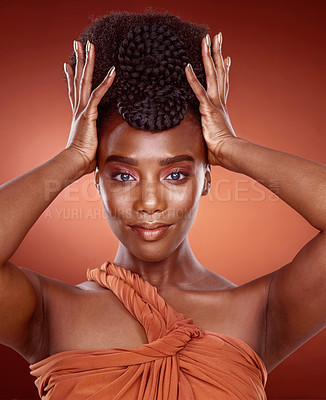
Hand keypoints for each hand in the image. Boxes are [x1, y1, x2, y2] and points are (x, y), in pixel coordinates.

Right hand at [64, 40, 115, 174]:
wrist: (75, 162)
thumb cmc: (84, 158)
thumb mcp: (93, 144)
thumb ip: (98, 140)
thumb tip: (105, 148)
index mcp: (79, 115)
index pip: (74, 91)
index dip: (71, 77)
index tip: (68, 65)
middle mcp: (79, 109)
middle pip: (78, 79)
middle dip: (78, 60)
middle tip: (77, 44)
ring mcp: (83, 110)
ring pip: (85, 80)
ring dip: (88, 62)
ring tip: (90, 45)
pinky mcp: (88, 114)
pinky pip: (98, 94)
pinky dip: (106, 82)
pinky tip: (113, 71)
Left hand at [185, 33, 236, 165]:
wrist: (229, 153)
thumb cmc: (222, 151)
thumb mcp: (214, 139)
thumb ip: (209, 137)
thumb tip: (207, 147)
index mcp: (221, 108)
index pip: (223, 84)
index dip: (225, 70)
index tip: (227, 58)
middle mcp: (219, 102)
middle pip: (219, 72)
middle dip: (217, 53)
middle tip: (217, 37)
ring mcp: (215, 104)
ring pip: (212, 74)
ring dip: (208, 56)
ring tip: (206, 39)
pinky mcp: (208, 109)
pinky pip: (198, 90)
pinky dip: (192, 79)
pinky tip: (186, 66)